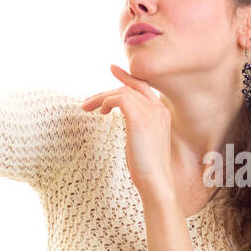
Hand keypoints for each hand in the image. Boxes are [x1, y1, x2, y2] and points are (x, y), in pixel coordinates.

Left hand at [80, 65, 172, 196]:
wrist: (156, 181)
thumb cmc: (148, 167)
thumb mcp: (145, 141)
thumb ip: (139, 125)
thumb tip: (124, 119)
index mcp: (163, 112)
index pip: (144, 87)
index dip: (127, 77)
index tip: (113, 69)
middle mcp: (158, 108)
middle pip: (130, 88)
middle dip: (107, 90)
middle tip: (88, 100)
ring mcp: (150, 112)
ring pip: (121, 92)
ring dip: (100, 98)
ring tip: (87, 108)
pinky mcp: (138, 119)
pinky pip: (118, 99)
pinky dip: (105, 102)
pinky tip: (100, 113)